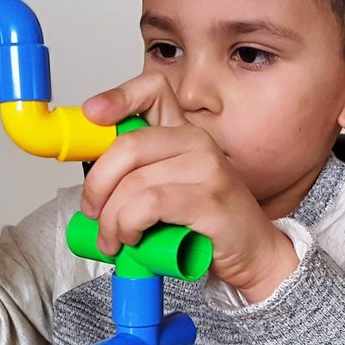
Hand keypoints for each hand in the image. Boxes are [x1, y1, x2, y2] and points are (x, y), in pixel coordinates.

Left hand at [81, 73, 297, 301]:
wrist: (252, 253)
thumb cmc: (206, 225)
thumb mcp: (169, 190)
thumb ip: (139, 175)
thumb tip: (91, 181)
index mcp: (184, 134)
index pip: (153, 90)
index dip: (118, 97)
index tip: (92, 114)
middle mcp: (197, 142)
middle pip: (128, 145)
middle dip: (97, 185)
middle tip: (93, 214)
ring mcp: (208, 168)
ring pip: (134, 183)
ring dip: (112, 219)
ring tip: (114, 239)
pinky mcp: (210, 199)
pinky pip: (150, 205)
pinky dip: (129, 225)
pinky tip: (132, 239)